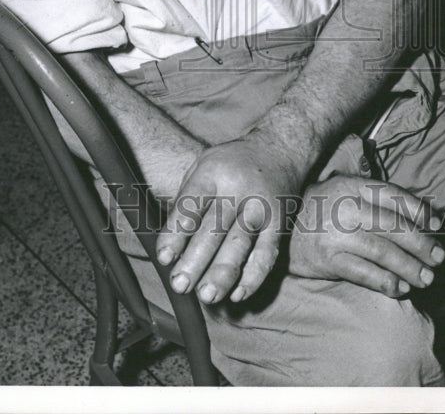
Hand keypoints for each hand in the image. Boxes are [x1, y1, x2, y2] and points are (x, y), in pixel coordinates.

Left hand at [155, 135, 303, 304]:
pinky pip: (267, 254)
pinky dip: (254, 277)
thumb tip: (169, 244)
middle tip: (180, 285)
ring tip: (207, 296)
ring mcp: (260, 206)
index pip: (192, 204)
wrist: (280, 148)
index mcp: (213, 172)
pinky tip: (238, 294)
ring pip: (241, 243)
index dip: (177, 232)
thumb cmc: (231, 163)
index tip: (164, 258)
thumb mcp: (203, 166)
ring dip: (223, 273)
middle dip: (196, 259)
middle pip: (215, 228)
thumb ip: (186, 200)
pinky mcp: (279, 223)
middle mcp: (237, 189)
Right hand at [289, 174, 443, 296]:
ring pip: (382, 251)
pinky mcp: (328, 259)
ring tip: (426, 279)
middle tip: (438, 258)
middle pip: (392, 225)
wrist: (280, 232)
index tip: (438, 226)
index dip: (418, 211)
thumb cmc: (321, 211)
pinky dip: (386, 282)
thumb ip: (374, 199)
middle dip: (421, 244)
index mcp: (351, 186)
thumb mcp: (344, 191)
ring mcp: (336, 234)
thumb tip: (420, 216)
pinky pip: (364, 272)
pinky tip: (400, 289)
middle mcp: (345, 207)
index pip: (392, 195)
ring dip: (409, 267)